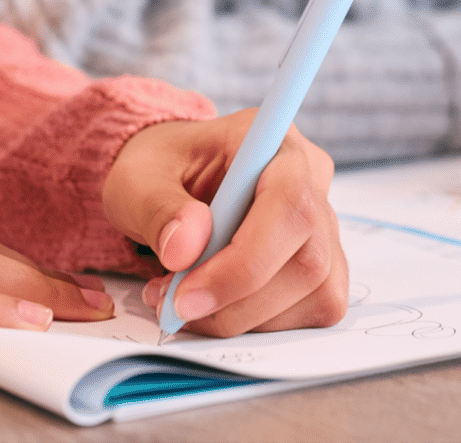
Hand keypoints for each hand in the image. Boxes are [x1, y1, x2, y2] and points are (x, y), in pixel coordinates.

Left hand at [101, 113, 346, 336]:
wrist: (171, 180)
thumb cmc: (159, 170)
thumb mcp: (136, 179)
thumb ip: (158, 208)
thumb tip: (186, 249)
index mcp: (267, 139)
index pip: (289, 203)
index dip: (245, 261)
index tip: (187, 293)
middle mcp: (309, 176)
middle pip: (308, 260)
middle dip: (236, 299)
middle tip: (173, 305)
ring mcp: (324, 222)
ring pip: (315, 293)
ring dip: (242, 315)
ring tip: (180, 300)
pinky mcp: (324, 264)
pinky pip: (312, 311)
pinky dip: (256, 322)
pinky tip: (214, 307)